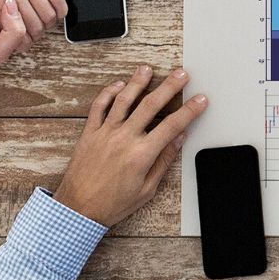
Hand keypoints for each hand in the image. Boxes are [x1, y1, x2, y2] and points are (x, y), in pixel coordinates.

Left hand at [55, 65, 207, 226]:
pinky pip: (99, 107)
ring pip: (124, 100)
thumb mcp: (147, 189)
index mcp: (142, 154)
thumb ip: (163, 161)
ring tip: (148, 70)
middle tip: (181, 74)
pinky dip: (108, 93)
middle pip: (151, 105)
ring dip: (138, 82)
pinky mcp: (89, 133)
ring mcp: (105, 133)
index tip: (200, 100)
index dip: (190, 111)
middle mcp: (124, 139)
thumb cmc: (112, 203)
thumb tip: (178, 140)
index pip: (172, 125)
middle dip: (170, 87)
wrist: (78, 209)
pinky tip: (118, 85)